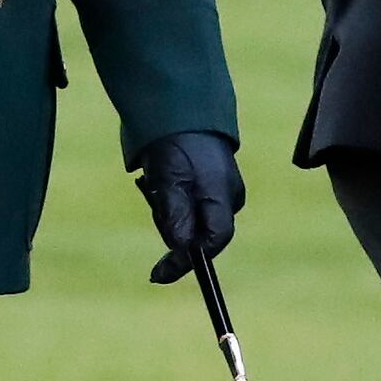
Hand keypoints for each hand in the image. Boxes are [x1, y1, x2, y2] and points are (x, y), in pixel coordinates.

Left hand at [135, 129, 243, 284]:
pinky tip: (158, 176)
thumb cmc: (174, 142)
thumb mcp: (169, 179)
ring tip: (154, 177)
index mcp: (222, 197)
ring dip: (167, 209)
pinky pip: (186, 203)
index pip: (212, 243)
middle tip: (153, 194)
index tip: (158, 275)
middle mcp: (227, 197)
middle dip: (171, 226)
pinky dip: (169, 197)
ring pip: (188, 219)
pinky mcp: (207, 182)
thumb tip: (182, 249)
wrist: (178, 105)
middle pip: (198, 234)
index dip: (187, 262)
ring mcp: (219, 189)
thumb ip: (176, 214)